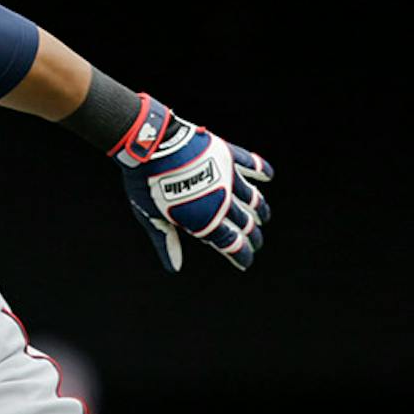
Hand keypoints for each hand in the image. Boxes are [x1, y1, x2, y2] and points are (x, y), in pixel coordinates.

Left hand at [116, 99, 273, 271]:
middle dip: (253, 236)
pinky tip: (268, 177)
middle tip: (257, 242)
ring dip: (260, 209)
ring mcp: (227, 176)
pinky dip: (262, 170)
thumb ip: (166, 241)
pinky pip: (251, 163)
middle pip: (245, 223)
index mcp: (203, 219)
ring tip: (263, 216)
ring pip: (252, 198)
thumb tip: (174, 267)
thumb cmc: (144, 184)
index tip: (246, 263)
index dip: (241, 255)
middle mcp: (221, 200)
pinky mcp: (226, 154)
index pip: (230, 243)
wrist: (149, 145)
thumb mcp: (151, 216)